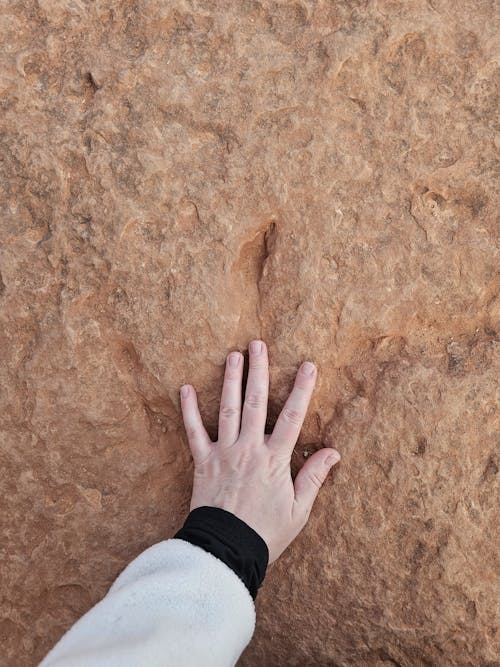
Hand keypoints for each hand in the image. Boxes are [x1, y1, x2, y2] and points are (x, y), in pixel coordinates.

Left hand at [179, 339, 339, 562]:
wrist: (226, 551)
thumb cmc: (265, 533)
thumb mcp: (299, 510)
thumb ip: (313, 477)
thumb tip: (333, 452)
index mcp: (275, 460)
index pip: (292, 417)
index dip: (302, 390)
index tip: (308, 365)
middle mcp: (249, 449)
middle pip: (256, 403)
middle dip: (259, 371)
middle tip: (258, 344)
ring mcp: (224, 453)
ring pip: (228, 410)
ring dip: (230, 380)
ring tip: (233, 355)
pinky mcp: (203, 463)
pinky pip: (193, 432)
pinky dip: (188, 410)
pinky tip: (185, 388)